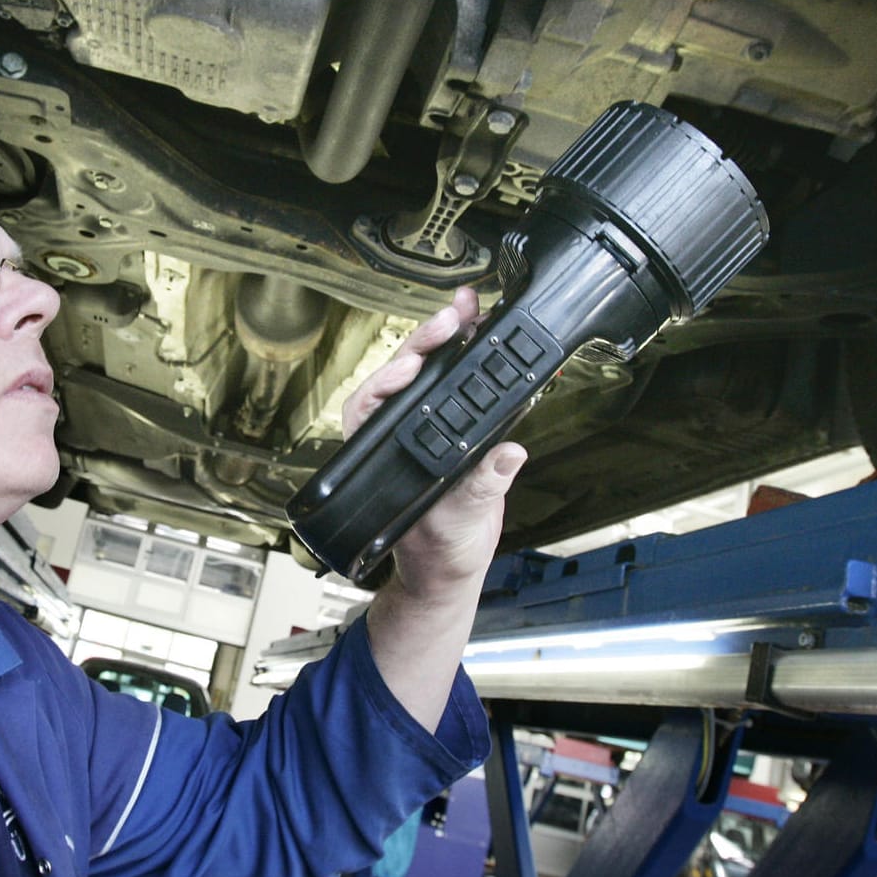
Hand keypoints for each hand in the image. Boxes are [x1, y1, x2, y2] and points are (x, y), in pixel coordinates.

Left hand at [342, 287, 527, 600]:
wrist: (453, 567)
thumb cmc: (439, 551)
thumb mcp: (460, 523)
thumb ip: (480, 489)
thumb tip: (503, 455)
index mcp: (387, 455)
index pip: (372, 405)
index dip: (389, 380)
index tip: (410, 366)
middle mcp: (401, 436)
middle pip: (403, 376)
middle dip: (425, 342)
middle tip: (452, 316)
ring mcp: (426, 429)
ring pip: (428, 374)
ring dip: (447, 339)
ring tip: (469, 309)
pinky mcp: (454, 429)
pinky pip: (457, 387)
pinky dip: (470, 359)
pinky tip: (484, 333)